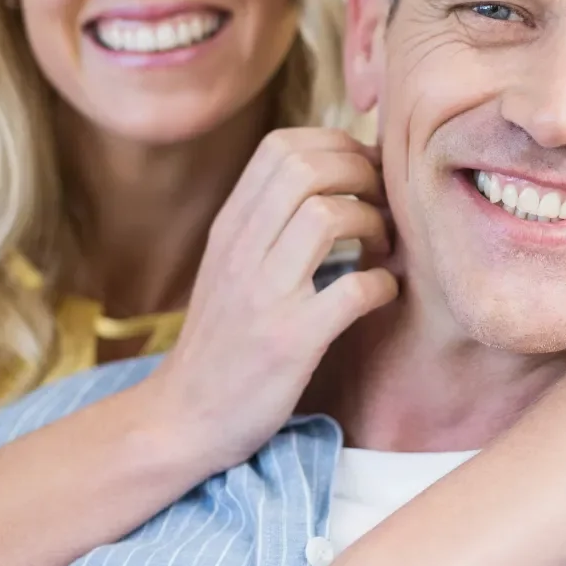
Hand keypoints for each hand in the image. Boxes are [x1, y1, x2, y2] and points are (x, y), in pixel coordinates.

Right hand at [141, 127, 399, 473]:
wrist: (182, 420)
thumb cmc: (223, 340)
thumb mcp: (230, 266)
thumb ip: (270, 220)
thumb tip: (335, 173)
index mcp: (229, 226)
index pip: (282, 146)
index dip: (337, 145)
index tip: (365, 173)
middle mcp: (241, 250)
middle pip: (308, 168)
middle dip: (363, 174)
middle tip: (383, 205)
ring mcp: (263, 295)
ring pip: (328, 215)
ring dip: (374, 223)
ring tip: (383, 247)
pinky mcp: (289, 342)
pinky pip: (353, 288)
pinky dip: (383, 284)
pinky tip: (382, 295)